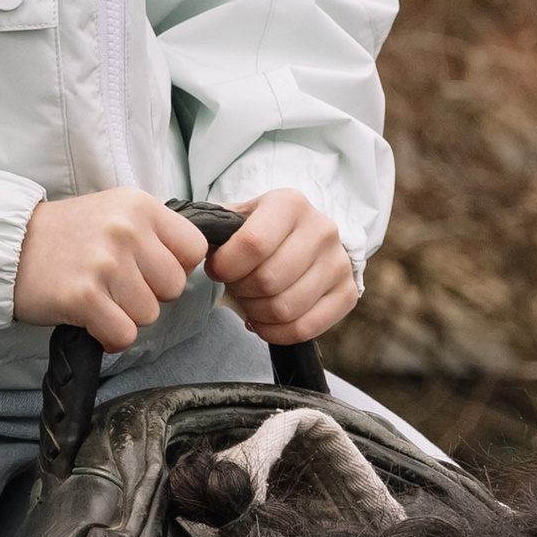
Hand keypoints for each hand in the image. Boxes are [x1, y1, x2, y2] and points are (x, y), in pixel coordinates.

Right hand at [14, 187, 208, 349]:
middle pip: (174, 287)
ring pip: (149, 314)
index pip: (194, 249)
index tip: (149, 270)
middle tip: (117, 287)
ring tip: (99, 298)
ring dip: (126, 316)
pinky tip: (91, 320)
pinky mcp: (84, 296)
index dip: (176, 267)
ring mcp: (105, 263)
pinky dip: (109, 336)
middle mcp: (126, 229)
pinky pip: (123, 334)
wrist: (8, 246)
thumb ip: (153, 232)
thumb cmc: (66, 235)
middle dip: (150, 295)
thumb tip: (190, 264)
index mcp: (140, 205)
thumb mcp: (115, 212)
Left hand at [202, 189, 358, 345]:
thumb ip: (215, 228)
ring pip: (285, 308)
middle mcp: (321, 229)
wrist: (308, 235)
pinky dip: (276, 333)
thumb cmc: (265, 230)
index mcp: (290, 203)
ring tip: (252, 302)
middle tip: (236, 287)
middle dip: (241, 292)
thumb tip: (189, 246)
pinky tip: (265, 321)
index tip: (218, 269)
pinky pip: (305, 328)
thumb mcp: (241, 216)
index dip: (226, 266)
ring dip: (257, 313)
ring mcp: (339, 262)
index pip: (253, 243)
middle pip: (268, 280)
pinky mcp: (347, 292)